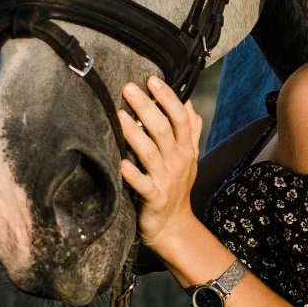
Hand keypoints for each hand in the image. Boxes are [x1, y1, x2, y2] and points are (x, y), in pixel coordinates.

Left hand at [119, 75, 203, 256]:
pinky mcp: (154, 198)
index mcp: (185, 148)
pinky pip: (143, 185)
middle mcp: (177, 161)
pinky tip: (120, 163)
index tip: (152, 80)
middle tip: (128, 88)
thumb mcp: (187, 156)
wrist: (173, 226)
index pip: (180, 117)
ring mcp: (166, 180)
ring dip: (134, 133)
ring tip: (118, 115)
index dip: (168, 98)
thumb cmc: (176, 186)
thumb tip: (189, 102)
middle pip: (163, 129)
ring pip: (150, 152)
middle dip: (146, 107)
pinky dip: (132, 174)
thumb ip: (189, 130)